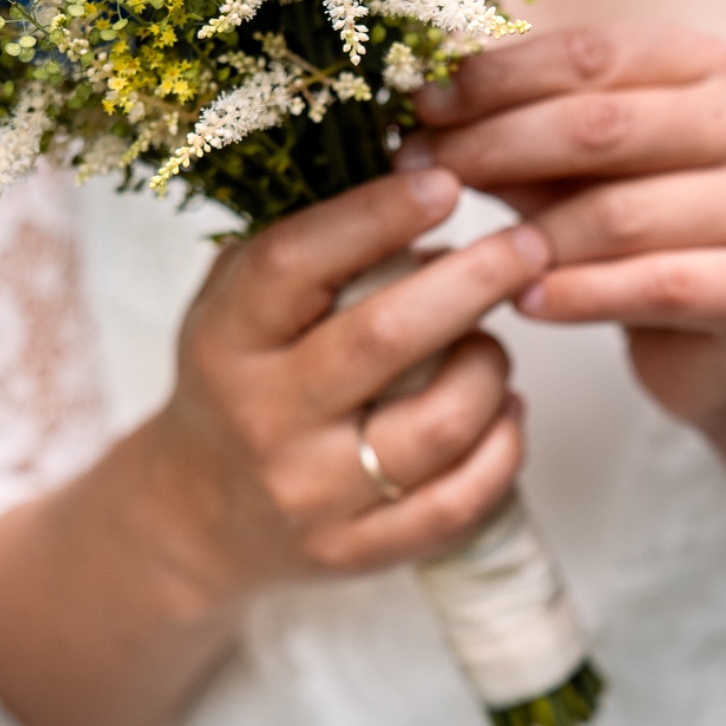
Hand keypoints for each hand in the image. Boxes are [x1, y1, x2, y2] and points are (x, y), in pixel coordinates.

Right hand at [149, 168, 549, 599]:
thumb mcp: (241, 296)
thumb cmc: (242, 372)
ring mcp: (310, 493)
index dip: (374, 216)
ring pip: (438, 424)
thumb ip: (313, 241)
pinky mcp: (355, 552)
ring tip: (495, 338)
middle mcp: (263, 416)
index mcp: (228, 337)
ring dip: (489, 366)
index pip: (295, 264)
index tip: (445, 183)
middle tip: (527, 243)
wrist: (198, 513)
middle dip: (472, 281)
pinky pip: (458, 502)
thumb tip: (421, 173)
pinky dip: (503, 447)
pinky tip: (507, 409)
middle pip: (384, 340)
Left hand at [399, 25, 725, 433]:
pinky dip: (579, 294)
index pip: (588, 55)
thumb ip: (520, 135)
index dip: (495, 77)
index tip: (419, 102)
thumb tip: (422, 107)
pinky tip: (524, 300)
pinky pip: (658, 285)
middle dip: (491, 146)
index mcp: (710, 65)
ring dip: (526, 234)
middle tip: (415, 171)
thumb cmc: (642, 237)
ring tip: (462, 250)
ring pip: (621, 212)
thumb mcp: (577, 172)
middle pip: (598, 125)